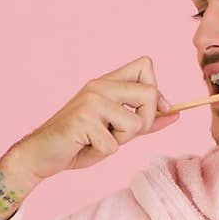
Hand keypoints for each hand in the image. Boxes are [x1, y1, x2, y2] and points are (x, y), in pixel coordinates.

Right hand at [13, 54, 180, 177]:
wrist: (42, 155)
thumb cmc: (79, 143)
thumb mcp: (117, 131)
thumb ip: (145, 122)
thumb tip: (176, 113)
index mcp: (107, 83)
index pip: (146, 65)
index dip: (157, 92)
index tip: (153, 113)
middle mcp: (99, 86)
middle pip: (150, 94)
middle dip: (146, 122)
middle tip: (122, 135)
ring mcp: (90, 101)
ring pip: (135, 122)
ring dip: (121, 141)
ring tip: (99, 141)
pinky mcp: (82, 120)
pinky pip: (113, 145)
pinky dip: (102, 154)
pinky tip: (85, 147)